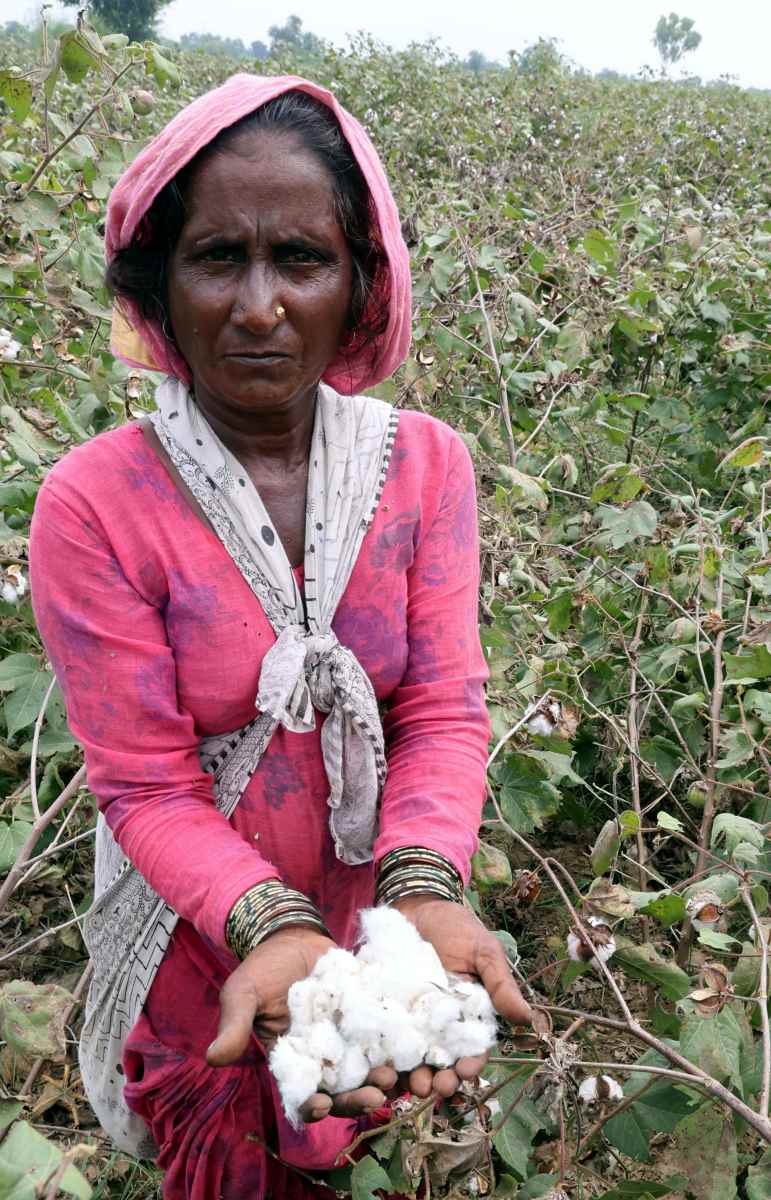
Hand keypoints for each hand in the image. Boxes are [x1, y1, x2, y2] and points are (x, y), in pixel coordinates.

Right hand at [205, 924, 396, 1122]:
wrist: (292, 935)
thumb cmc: (261, 969)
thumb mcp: (243, 994)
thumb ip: (234, 1026)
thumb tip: (213, 1058)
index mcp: (293, 1062)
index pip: (303, 1095)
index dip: (313, 1106)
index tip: (322, 1104)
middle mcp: (325, 1058)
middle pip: (344, 1090)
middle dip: (359, 1097)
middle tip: (376, 1095)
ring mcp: (350, 1039)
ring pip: (369, 1068)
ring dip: (385, 1077)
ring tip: (398, 1076)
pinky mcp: (370, 1016)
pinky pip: (387, 1035)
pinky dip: (401, 1045)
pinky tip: (416, 1048)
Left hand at [392, 894, 531, 1098]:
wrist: (416, 904)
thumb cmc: (458, 928)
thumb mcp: (483, 952)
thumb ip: (500, 985)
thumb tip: (528, 1019)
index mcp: (468, 1016)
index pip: (472, 1049)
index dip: (469, 1065)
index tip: (463, 1075)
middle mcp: (440, 1025)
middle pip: (440, 1062)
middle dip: (437, 1079)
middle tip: (430, 1088)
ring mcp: (410, 1019)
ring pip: (411, 1057)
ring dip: (409, 1075)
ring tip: (405, 1083)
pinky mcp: (385, 1010)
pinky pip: (382, 1038)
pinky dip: (380, 1056)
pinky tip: (377, 1067)